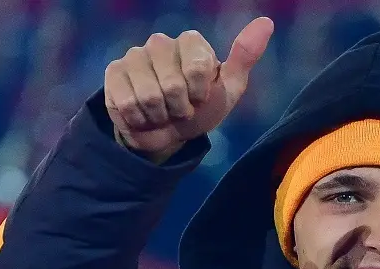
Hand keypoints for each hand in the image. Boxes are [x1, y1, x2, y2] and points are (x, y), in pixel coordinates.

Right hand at [104, 17, 272, 161]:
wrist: (167, 134)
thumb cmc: (201, 109)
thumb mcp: (229, 89)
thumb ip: (245, 56)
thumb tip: (266, 22)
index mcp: (191, 42)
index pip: (197, 68)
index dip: (199, 94)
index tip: (200, 98)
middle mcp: (160, 43)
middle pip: (171, 86)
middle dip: (178, 109)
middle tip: (180, 109)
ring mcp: (134, 56)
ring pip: (148, 96)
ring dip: (159, 116)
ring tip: (162, 112)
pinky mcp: (113, 73)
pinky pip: (125, 102)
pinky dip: (138, 118)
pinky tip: (142, 114)